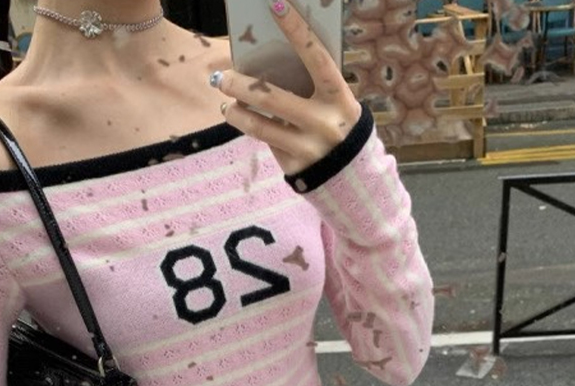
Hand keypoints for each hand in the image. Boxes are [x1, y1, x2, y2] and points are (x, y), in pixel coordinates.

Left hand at [210, 0, 361, 175]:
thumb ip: (311, 86)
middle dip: (240, 85)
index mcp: (339, 99)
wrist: (353, 178)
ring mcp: (308, 148)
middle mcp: (324, 123)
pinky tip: (243, 120)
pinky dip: (252, 129)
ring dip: (235, 112)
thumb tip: (267, 63)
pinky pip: (266, 142)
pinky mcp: (294, 167)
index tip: (276, 4)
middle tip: (221, 77)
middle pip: (272, 98)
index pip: (317, 59)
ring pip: (260, 126)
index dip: (297, 31)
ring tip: (225, 105)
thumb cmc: (338, 126)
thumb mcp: (335, 104)